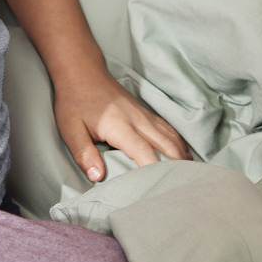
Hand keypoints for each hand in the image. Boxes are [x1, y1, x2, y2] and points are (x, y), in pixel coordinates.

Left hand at [53, 72, 191, 181]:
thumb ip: (83, 153)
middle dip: (179, 168)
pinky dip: (179, 144)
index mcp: (120, 126)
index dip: (154, 171)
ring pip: (172, 136)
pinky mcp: (146, 112)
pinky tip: (184, 156)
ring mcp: (145, 115)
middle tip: (185, 189)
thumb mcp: (70, 128)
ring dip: (183, 156)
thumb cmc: (74, 102)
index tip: (161, 190)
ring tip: (191, 178)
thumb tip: (97, 177)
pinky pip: (169, 129)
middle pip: (167, 145)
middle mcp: (138, 120)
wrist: (82, 71)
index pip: (144, 151)